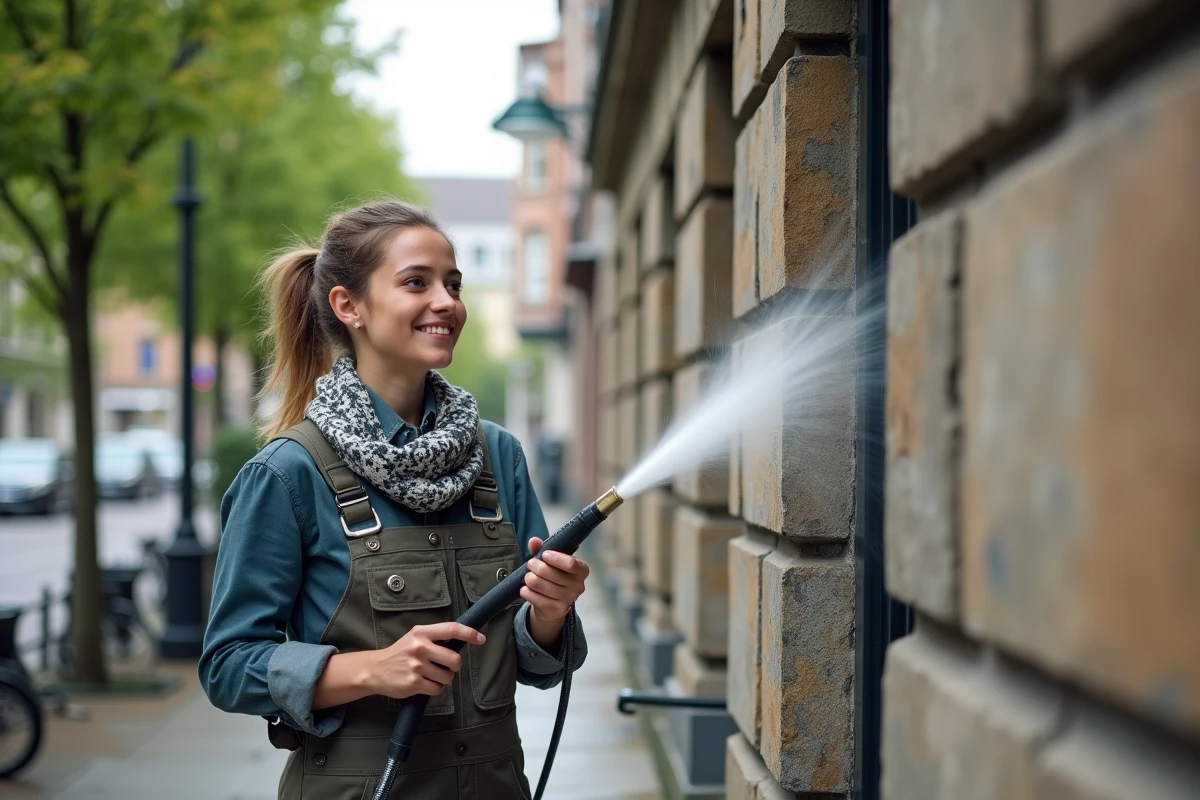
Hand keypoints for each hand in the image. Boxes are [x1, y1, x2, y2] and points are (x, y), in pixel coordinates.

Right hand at [368, 622, 483, 698]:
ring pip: (448, 677)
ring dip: (444, 678)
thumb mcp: (415, 637)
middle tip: (445, 665)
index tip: (481, 638)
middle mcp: (419, 647)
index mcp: (421, 632)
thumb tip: (462, 640)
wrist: (375, 670)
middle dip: (454, 665)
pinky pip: (438, 689)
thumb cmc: (400, 653)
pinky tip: (424, 683)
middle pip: (455, 659)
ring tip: (430, 675)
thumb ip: (435, 637)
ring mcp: (416, 666)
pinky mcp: (414, 683)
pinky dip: (435, 689)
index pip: (451, 629)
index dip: (469, 633)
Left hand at [522, 537, 589, 623]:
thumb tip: (533, 541)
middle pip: (551, 573)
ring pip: (540, 585)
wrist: (554, 604)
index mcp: (582, 570)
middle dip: (535, 566)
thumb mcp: (550, 561)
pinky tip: (525, 589)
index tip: (544, 554)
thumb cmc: (554, 576)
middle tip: (530, 564)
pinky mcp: (557, 610)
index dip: (555, 558)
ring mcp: (569, 599)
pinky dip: (526, 591)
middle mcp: (579, 586)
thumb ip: (542, 548)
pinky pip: (535, 598)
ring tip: (527, 577)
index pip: (571, 563)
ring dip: (529, 579)